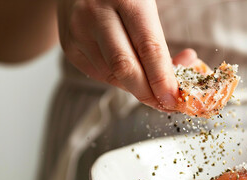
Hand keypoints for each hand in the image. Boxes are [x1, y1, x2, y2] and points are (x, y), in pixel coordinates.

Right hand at [58, 0, 177, 109]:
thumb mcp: (145, 6)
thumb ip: (158, 41)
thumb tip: (176, 78)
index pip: (148, 47)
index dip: (163, 78)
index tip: (173, 98)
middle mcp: (97, 14)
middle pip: (125, 67)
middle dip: (148, 93)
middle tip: (165, 104)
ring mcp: (79, 31)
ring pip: (112, 75)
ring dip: (136, 87)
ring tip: (151, 81)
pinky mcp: (69, 47)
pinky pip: (100, 75)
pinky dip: (120, 80)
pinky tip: (130, 70)